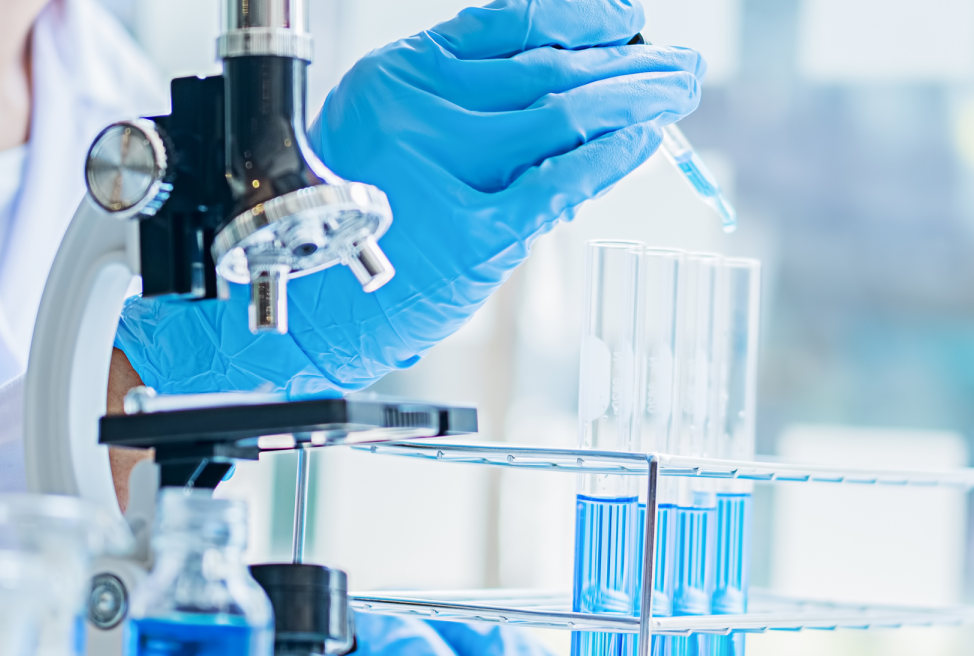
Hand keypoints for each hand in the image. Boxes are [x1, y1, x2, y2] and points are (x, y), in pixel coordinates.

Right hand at [115, 0, 702, 394]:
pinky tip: (642, 140)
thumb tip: (561, 84)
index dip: (579, 17)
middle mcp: (419, 111)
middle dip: (627, 63)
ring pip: (563, 115)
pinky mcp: (471, 235)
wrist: (295, 308)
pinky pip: (558, 183)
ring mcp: (445, 170)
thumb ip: (459, 107)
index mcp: (398, 75)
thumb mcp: (383, 135)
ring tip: (675, 93)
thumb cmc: (344, 225)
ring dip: (634, 100)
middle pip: (548, 69)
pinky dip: (609, 158)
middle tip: (678, 65)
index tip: (625, 18)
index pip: (508, 24)